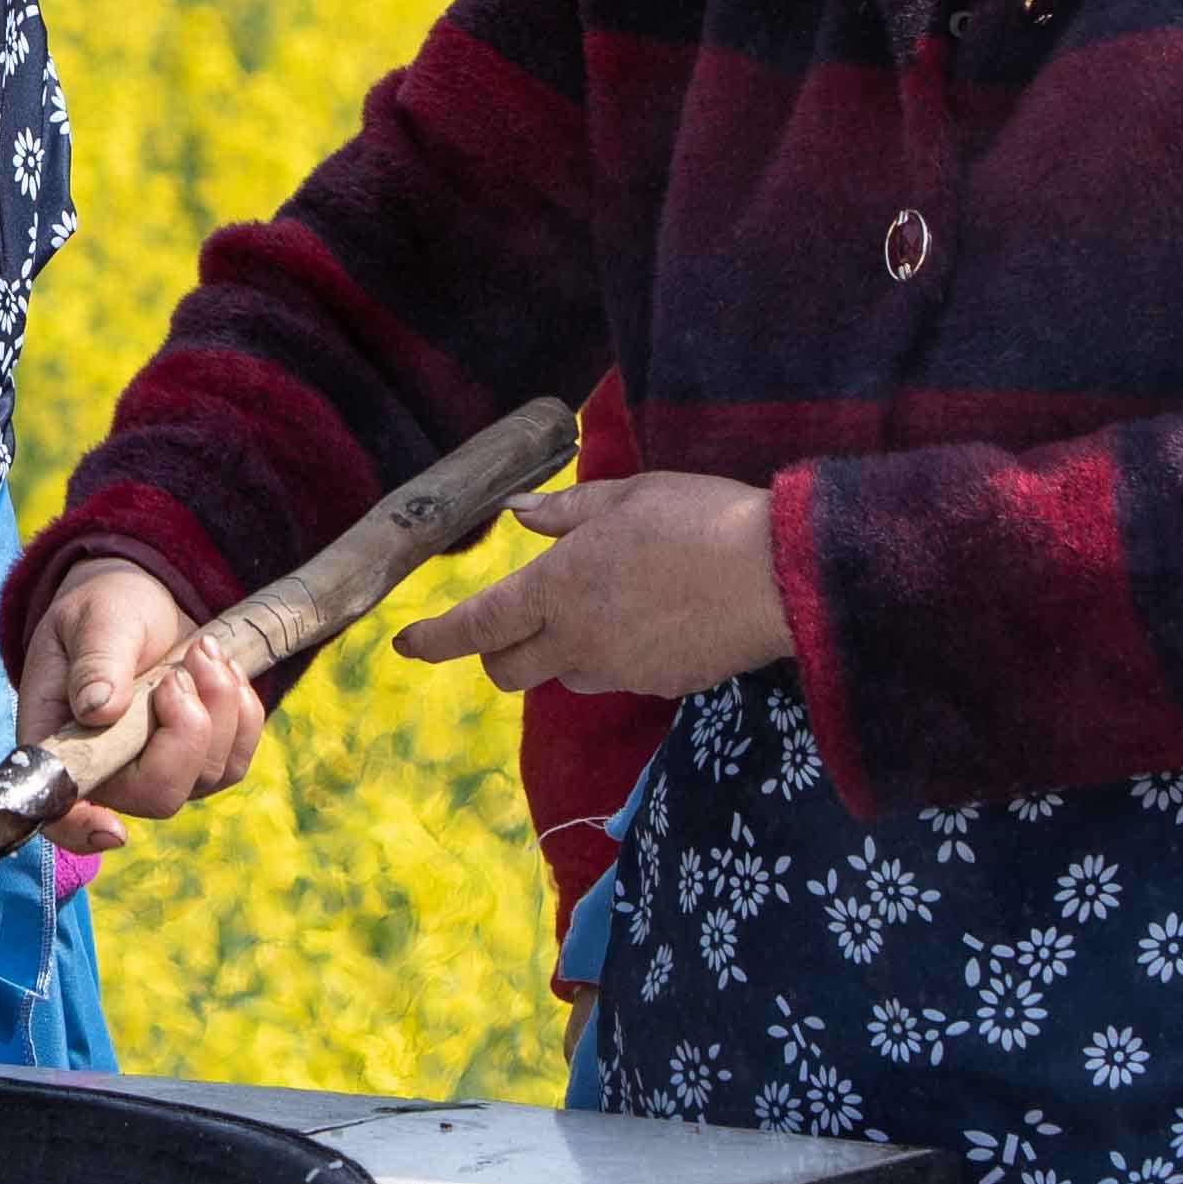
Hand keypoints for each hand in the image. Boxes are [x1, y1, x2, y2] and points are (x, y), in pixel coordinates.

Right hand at [11, 560, 262, 848]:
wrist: (142, 600)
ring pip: (207, 776)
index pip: (61, 811)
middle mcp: (109, 771)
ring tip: (201, 652)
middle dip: (186, 733)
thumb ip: (96, 661)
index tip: (113, 829)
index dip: (82, 830)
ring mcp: (159, 770)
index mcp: (61, 742)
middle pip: (158, 797)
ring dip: (218, 708)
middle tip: (179, 674)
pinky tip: (220, 668)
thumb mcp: (93, 619)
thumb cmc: (103, 610)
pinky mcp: (200, 760)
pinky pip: (236, 759)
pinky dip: (241, 712)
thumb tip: (99, 709)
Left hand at [396, 474, 789, 696]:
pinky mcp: (658, 686)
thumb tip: (521, 514)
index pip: (476, 626)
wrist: (776, 577)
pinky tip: (648, 620)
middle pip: (507, 670)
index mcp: (555, 589)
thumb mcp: (625, 497)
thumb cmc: (696, 520)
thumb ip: (566, 513)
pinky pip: (615, 676)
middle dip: (495, 653)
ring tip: (598, 607)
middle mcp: (576, 641)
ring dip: (558, 652)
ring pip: (562, 675)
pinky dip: (612, 655)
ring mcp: (618, 671)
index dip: (436, 638)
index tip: (407, 644)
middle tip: (507, 624)